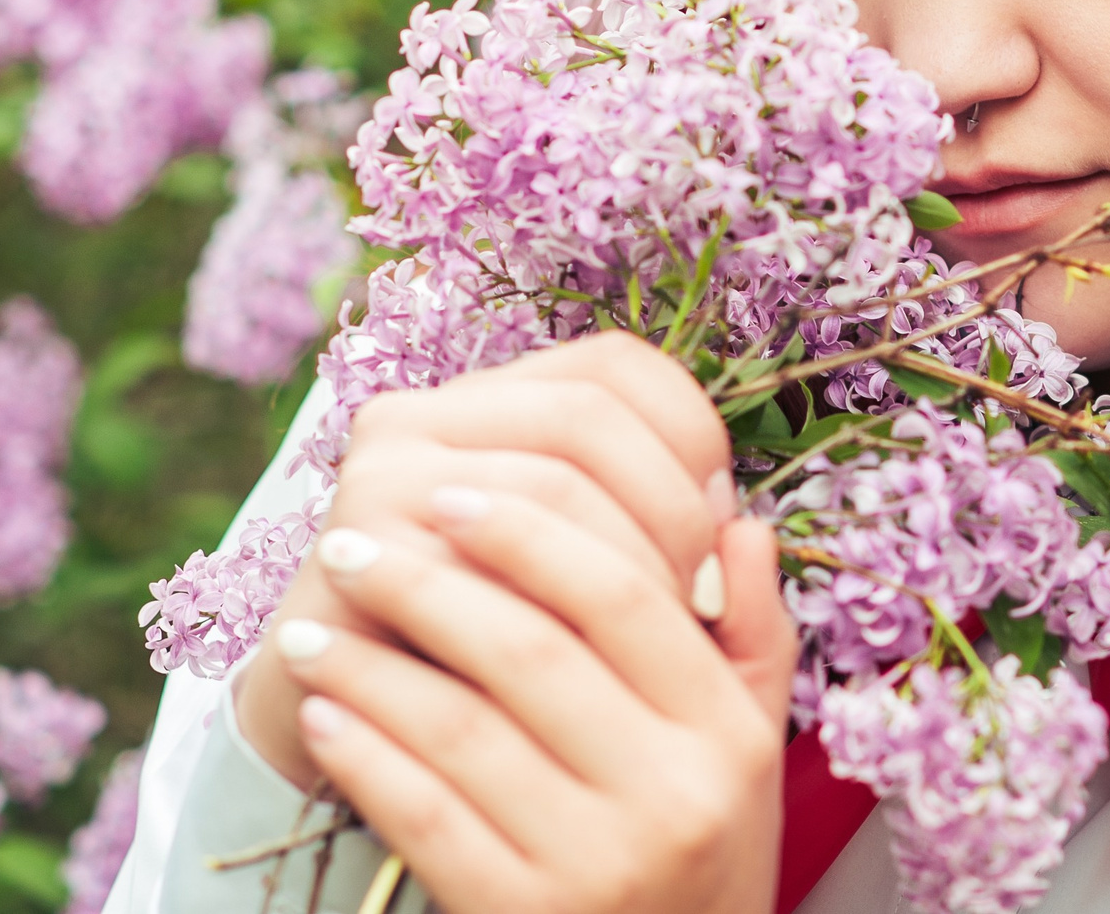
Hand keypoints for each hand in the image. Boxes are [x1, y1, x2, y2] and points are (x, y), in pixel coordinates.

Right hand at [234, 333, 755, 786]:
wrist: (365, 745)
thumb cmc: (507, 665)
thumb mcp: (600, 590)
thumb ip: (675, 542)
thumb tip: (752, 530)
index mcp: (493, 398)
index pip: (618, 364)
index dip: (694, 433)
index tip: (728, 521)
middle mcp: (425, 414)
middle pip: (590, 416)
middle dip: (672, 508)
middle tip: (708, 597)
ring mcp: (381, 474)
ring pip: (549, 487)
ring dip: (629, 567)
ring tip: (666, 635)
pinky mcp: (357, 551)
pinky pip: (487, 567)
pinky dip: (559, 618)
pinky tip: (597, 664)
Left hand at [274, 478, 792, 913]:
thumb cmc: (706, 850)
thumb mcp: (752, 747)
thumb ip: (751, 631)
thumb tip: (733, 516)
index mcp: (728, 735)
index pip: (626, 596)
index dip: (532, 532)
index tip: (451, 494)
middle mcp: (672, 795)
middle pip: (533, 650)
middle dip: (428, 584)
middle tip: (353, 540)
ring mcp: (597, 864)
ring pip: (461, 729)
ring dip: (370, 666)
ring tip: (310, 624)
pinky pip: (423, 817)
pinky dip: (362, 756)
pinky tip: (323, 713)